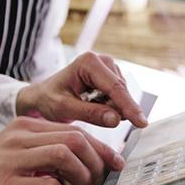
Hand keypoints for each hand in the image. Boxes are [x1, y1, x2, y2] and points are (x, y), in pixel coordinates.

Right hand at [0, 117, 119, 184]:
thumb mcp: (11, 157)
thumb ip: (40, 154)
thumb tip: (78, 163)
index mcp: (22, 128)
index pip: (73, 129)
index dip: (101, 147)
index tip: (114, 163)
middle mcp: (18, 137)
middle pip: (76, 138)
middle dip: (97, 162)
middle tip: (99, 182)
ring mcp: (12, 160)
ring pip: (67, 156)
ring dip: (83, 178)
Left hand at [16, 52, 147, 128]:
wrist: (42, 96)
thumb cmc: (49, 99)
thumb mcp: (64, 108)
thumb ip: (90, 114)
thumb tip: (117, 120)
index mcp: (88, 62)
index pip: (115, 87)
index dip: (129, 107)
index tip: (142, 123)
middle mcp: (102, 60)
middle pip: (121, 92)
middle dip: (116, 110)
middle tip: (96, 119)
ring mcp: (108, 68)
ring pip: (122, 96)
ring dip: (110, 109)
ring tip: (87, 109)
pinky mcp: (111, 78)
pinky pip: (119, 98)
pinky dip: (110, 108)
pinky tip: (93, 107)